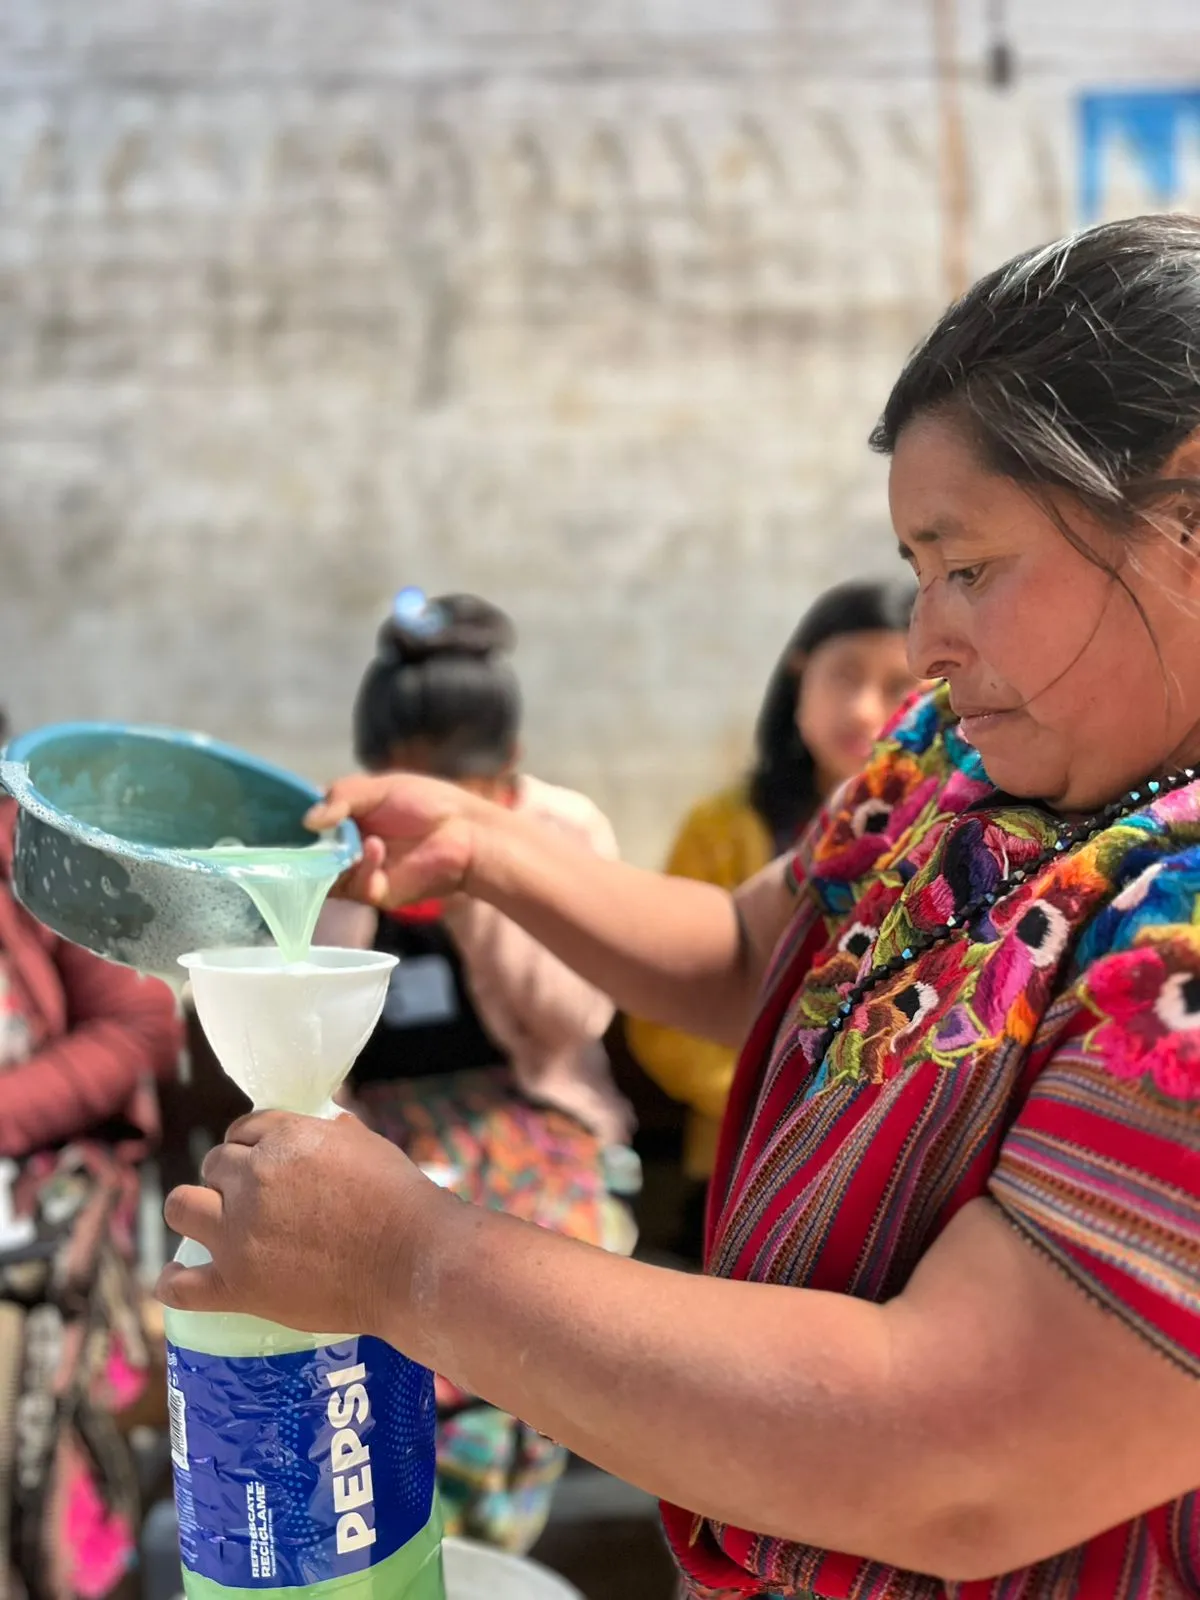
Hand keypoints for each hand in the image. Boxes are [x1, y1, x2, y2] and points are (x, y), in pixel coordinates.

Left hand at [156, 1112, 441, 1338]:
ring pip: (181, 1206)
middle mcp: (255, 1178)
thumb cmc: (402, 1200)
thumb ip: (335, 1134)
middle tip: (249, 1200)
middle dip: (228, 1178)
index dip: (249, 1145)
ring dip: (193, 1210)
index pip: (244, 1128)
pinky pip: (179, 1284)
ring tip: (208, 1223)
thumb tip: (325, 1126)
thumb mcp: (368, 1146)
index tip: (257, 1161)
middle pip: (213, 1164)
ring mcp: (240, 1233)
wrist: (412, 1262)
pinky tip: (177, 1276)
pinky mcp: (238, 1284)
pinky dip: (172, 1280)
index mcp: (286, 1138)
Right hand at [306, 774, 489, 908]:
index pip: (308, 824)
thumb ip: (341, 797)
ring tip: (349, 838)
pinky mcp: (375, 893)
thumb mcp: (379, 787)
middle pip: (309, 854)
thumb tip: (308, 821)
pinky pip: (354, 886)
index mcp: (346, 819)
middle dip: (305, 847)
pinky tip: (376, 848)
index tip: (274, 818)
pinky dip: (361, 866)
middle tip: (300, 837)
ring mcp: (359, 872)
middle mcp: (346, 847)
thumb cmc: (427, 803)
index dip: (293, 823)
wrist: (466, 833)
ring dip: (332, 858)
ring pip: (324, 875)